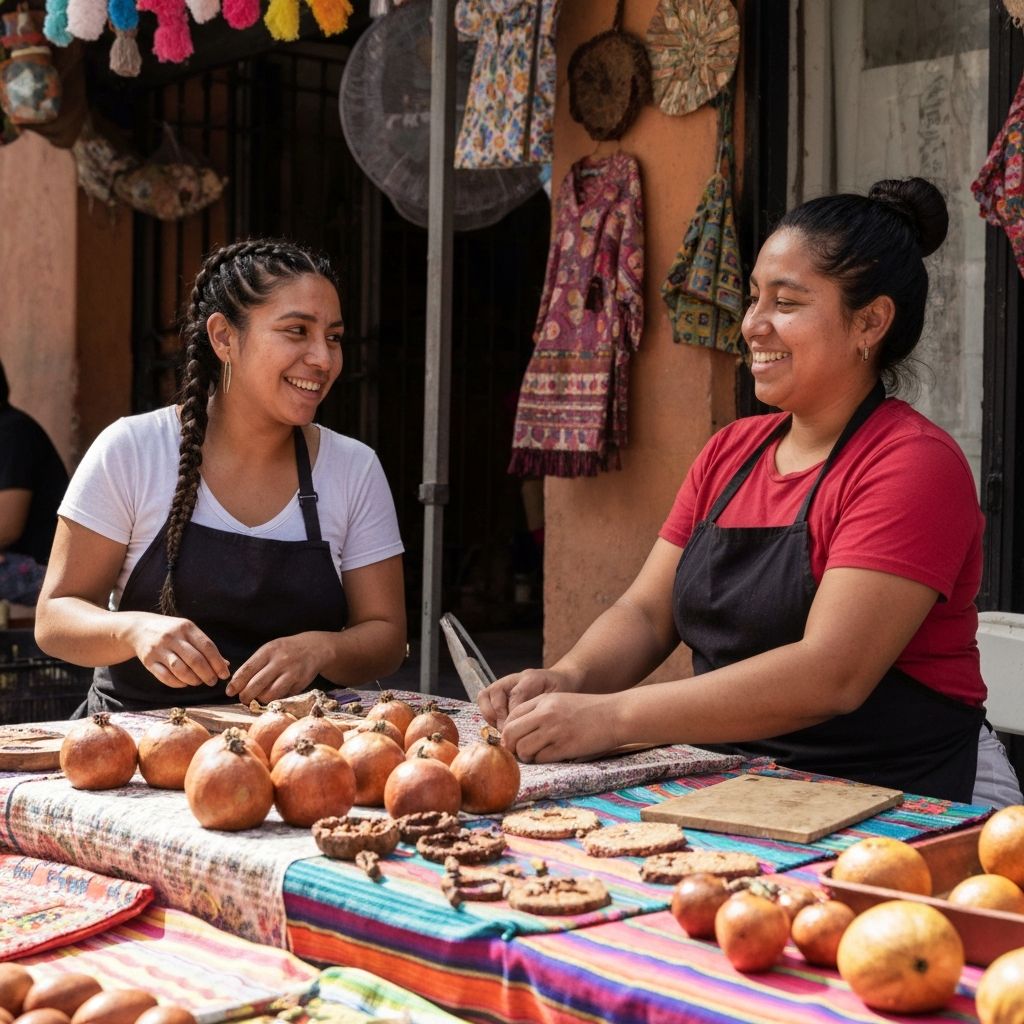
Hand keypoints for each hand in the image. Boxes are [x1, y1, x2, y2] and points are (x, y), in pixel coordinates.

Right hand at [128, 613, 229, 688]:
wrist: (139, 628)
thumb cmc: (172, 632)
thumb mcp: (188, 632)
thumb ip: (205, 647)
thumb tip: (225, 665)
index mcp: (187, 628)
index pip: (207, 647)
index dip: (218, 663)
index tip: (224, 674)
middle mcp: (172, 637)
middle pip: (195, 659)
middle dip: (207, 674)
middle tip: (212, 682)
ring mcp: (159, 648)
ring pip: (180, 669)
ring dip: (193, 680)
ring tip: (198, 682)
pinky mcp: (148, 660)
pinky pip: (165, 677)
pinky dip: (177, 683)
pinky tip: (184, 683)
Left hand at [225, 634, 322, 704]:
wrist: (314, 648)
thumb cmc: (285, 650)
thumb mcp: (269, 650)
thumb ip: (254, 665)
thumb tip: (236, 685)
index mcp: (269, 651)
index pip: (248, 669)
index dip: (236, 683)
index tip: (229, 692)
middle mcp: (280, 661)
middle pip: (256, 685)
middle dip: (246, 696)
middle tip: (243, 698)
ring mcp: (292, 673)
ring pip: (269, 694)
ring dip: (261, 699)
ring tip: (259, 697)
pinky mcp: (300, 683)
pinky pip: (283, 696)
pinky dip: (276, 698)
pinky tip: (276, 692)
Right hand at [478, 667, 573, 728]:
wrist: (560, 681)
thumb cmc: (560, 693)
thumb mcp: (558, 700)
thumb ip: (544, 709)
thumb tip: (529, 725)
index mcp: (531, 678)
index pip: (516, 695)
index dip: (514, 715)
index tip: (518, 730)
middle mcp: (514, 679)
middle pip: (495, 692)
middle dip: (500, 716)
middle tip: (508, 733)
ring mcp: (504, 683)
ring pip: (485, 695)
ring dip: (491, 715)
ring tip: (502, 729)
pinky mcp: (497, 690)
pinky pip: (483, 700)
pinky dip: (488, 714)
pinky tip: (499, 725)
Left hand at [500, 691, 622, 762]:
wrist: (615, 715)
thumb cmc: (589, 710)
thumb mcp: (561, 701)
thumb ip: (539, 711)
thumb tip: (517, 731)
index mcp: (544, 701)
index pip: (511, 716)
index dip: (507, 731)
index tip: (513, 740)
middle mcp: (545, 714)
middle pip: (511, 733)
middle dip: (511, 746)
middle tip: (519, 751)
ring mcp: (554, 731)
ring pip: (522, 749)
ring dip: (526, 756)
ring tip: (537, 754)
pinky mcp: (565, 747)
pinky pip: (541, 759)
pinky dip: (542, 760)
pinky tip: (552, 755)